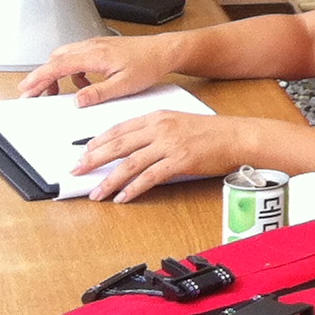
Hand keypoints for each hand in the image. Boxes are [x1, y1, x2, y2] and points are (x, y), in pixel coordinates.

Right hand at [18, 35, 176, 103]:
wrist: (164, 51)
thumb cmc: (149, 64)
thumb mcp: (125, 84)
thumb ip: (99, 93)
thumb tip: (78, 100)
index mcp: (94, 55)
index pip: (58, 66)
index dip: (38, 78)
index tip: (26, 89)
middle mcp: (91, 46)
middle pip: (55, 60)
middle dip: (42, 77)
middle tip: (34, 94)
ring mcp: (95, 45)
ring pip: (64, 56)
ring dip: (56, 73)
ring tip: (55, 92)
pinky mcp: (100, 47)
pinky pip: (76, 57)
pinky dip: (71, 70)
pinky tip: (81, 84)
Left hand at [70, 110, 245, 203]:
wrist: (238, 136)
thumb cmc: (213, 131)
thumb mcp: (179, 122)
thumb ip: (156, 131)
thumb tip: (134, 146)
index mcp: (157, 116)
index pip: (119, 128)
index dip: (98, 141)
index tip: (84, 152)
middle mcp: (160, 128)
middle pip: (118, 145)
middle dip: (93, 159)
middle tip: (76, 171)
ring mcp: (169, 144)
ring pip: (129, 164)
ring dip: (109, 180)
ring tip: (96, 192)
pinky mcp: (179, 161)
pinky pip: (149, 177)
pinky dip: (133, 189)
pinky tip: (123, 197)